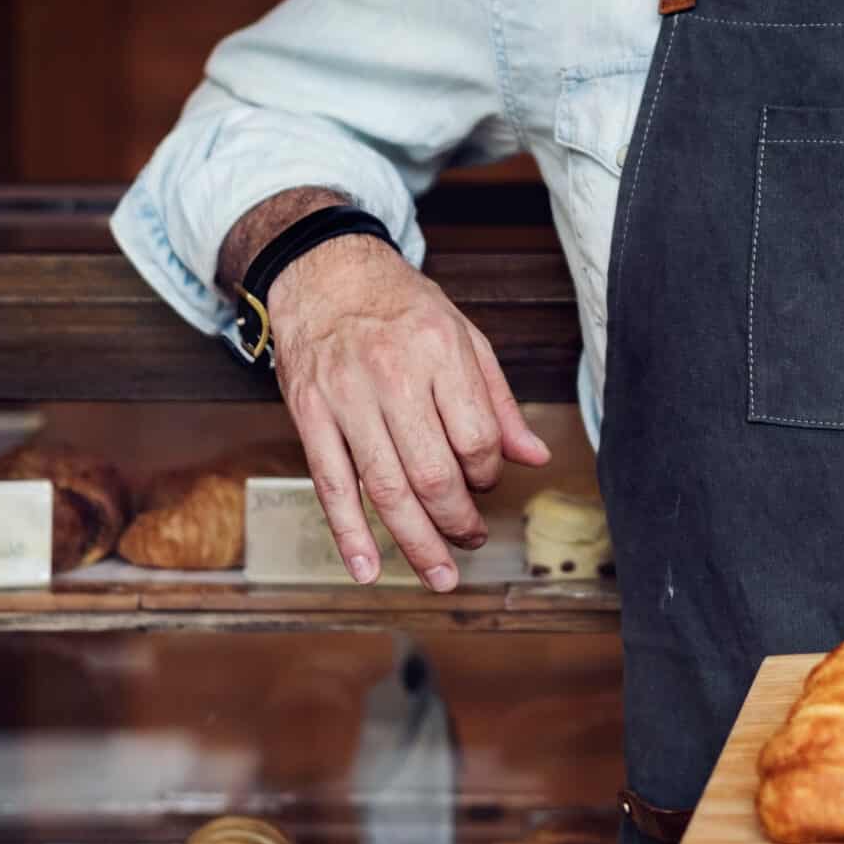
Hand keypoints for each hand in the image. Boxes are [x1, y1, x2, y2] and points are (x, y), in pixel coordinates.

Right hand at [266, 226, 550, 589]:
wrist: (322, 270)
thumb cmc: (398, 306)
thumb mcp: (463, 337)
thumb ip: (498, 402)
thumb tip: (534, 457)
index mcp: (440, 352)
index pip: (476, 438)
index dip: (487, 473)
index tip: (484, 481)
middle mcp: (392, 374)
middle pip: (433, 472)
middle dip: (457, 520)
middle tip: (469, 540)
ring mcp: (345, 396)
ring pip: (385, 488)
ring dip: (415, 541)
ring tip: (438, 573)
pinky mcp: (308, 413)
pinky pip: (331, 484)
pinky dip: (349, 533)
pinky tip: (367, 568)